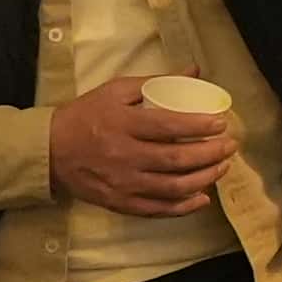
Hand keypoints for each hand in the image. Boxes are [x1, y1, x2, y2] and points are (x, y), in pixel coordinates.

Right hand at [51, 74, 235, 215]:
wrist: (51, 150)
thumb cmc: (87, 115)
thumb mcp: (116, 91)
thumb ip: (157, 82)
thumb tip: (194, 72)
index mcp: (122, 123)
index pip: (168, 126)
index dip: (199, 125)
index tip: (221, 122)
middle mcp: (124, 155)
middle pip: (176, 159)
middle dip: (210, 153)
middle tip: (230, 145)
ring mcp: (123, 183)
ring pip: (172, 187)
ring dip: (204, 178)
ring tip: (222, 167)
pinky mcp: (121, 203)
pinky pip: (158, 209)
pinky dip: (184, 207)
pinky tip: (202, 198)